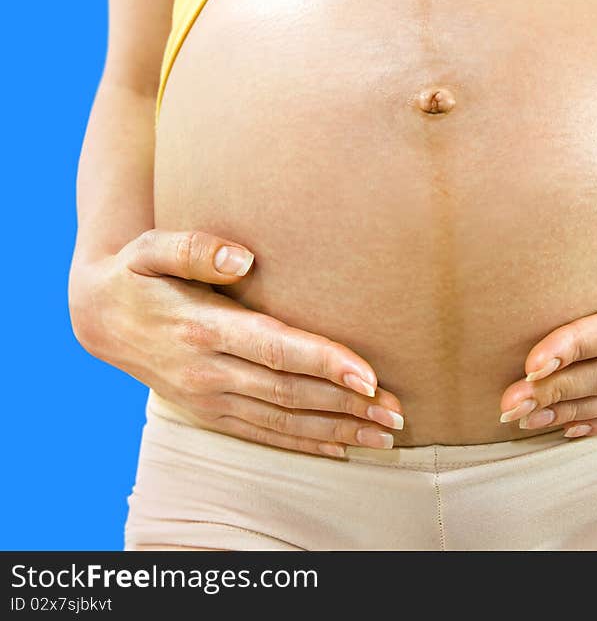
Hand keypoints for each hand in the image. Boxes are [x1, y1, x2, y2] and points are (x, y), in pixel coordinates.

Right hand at [68, 229, 403, 457]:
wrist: (98, 318)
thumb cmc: (136, 274)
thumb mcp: (150, 249)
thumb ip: (194, 248)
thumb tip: (242, 258)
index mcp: (203, 329)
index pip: (276, 350)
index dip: (325, 363)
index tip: (369, 376)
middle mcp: (209, 372)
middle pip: (290, 394)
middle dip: (347, 405)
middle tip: (397, 411)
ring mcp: (209, 399)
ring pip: (283, 422)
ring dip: (336, 430)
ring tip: (384, 435)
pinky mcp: (209, 413)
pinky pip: (263, 435)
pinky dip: (304, 445)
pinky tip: (340, 450)